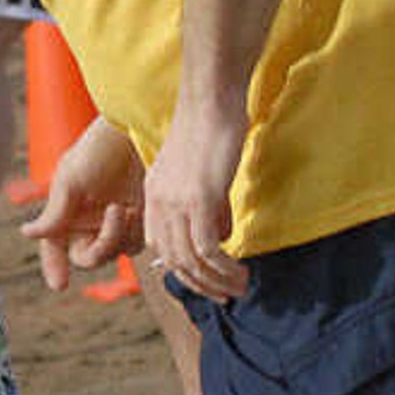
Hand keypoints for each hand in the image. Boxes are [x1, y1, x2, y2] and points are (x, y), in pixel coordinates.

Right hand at [22, 115, 143, 292]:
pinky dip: (138, 232)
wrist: (137, 132)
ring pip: (115, 254)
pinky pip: (136, 244)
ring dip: (122, 235)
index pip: (54, 249)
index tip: (59, 284)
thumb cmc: (99, 149)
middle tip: (116, 210)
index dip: (53, 267)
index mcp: (64, 214)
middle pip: (89, 258)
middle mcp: (85, 223)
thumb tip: (27, 233)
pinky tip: (138, 207)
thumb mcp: (72, 179)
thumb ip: (55, 212)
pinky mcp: (137, 221)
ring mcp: (111, 224)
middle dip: (103, 241)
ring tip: (127, 204)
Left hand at [138, 90, 250, 300]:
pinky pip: (208, 248)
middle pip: (175, 261)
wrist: (212, 99)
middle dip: (202, 285)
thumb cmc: (212, 126)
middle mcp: (159, 203)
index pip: (161, 246)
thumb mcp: (201, 172)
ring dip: (216, 281)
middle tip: (227, 296)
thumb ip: (206, 204)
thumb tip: (222, 235)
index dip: (184, 269)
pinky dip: (224, 267)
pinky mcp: (199, 199)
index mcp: (154, 195)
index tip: (208, 279)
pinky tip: (240, 270)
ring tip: (239, 289)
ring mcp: (177, 202)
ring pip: (191, 261)